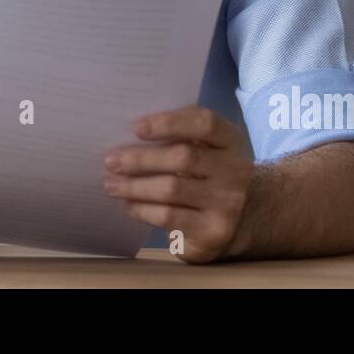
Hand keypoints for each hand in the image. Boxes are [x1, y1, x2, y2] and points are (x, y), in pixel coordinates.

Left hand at [103, 106, 253, 263]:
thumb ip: (178, 138)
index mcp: (230, 140)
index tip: (136, 128)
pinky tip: (129, 205)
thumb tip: (126, 138)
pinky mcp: (214, 231)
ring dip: (135, 186)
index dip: (169, 122)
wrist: (243, 219)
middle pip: (183, 157)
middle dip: (141, 158)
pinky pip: (170, 217)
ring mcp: (228, 203)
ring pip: (172, 189)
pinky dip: (143, 209)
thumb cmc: (209, 174)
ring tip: (111, 184)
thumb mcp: (206, 150)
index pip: (204, 123)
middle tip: (110, 160)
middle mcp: (235, 170)